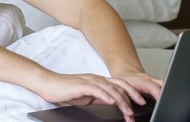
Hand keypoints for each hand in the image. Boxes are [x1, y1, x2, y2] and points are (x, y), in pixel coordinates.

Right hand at [34, 71, 155, 121]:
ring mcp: (89, 81)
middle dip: (132, 96)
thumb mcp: (86, 95)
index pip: (120, 85)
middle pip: (119, 85)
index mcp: (99, 81)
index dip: (132, 93)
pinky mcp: (81, 85)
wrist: (48, 84)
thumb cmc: (65, 90)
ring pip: (111, 88)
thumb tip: (112, 103)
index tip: (141, 103)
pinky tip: (112, 101)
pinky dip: (106, 95)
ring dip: (121, 100)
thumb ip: (99, 97)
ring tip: (128, 111)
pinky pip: (97, 89)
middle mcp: (96, 79)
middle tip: (140, 107)